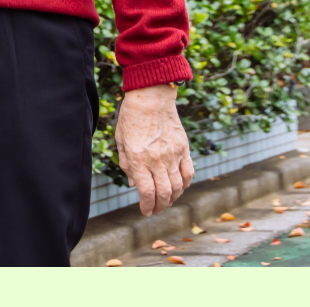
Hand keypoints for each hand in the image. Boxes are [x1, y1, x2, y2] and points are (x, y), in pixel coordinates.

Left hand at [115, 84, 193, 215]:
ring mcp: (173, 155)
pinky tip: (179, 189)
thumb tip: (133, 184)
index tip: (146, 212)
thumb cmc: (131, 117)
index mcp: (139, 158)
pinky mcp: (184, 149)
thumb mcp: (121, 140)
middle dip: (160, 207)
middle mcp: (157, 159)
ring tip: (166, 202)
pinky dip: (185, 185)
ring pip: (177, 186)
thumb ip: (127, 164)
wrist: (151, 98)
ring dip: (172, 199)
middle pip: (163, 193)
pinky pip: (188, 173)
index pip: (146, 191)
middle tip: (156, 211)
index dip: (147, 206)